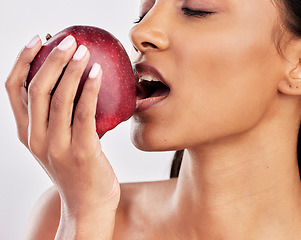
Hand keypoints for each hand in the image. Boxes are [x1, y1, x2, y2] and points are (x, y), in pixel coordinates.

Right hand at [6, 35, 119, 238]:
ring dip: (71, 70)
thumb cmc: (77, 171)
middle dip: (50, 59)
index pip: (14, 90)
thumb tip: (75, 85)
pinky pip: (84, 113)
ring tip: (83, 50)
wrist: (87, 205)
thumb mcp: (57, 144)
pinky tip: (97, 73)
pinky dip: (89, 89)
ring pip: (59, 98)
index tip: (37, 40)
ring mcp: (56, 147)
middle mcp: (36, 138)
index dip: (22, 60)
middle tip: (67, 40)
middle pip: (36, 89)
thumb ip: (58, 119)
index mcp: (26, 133)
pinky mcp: (81, 152)